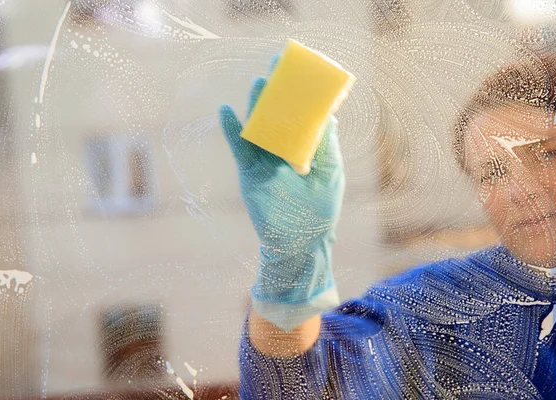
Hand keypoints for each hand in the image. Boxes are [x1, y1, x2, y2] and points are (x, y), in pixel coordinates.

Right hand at [219, 70, 344, 330]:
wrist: (297, 244)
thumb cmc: (319, 211)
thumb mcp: (328, 174)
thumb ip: (325, 145)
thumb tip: (329, 116)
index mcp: (308, 149)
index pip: (306, 115)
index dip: (304, 94)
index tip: (304, 72)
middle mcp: (286, 150)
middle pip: (281, 115)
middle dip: (280, 92)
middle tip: (278, 66)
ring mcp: (267, 160)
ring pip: (261, 126)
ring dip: (259, 106)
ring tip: (260, 84)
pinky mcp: (250, 172)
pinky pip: (241, 147)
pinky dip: (233, 130)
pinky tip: (227, 111)